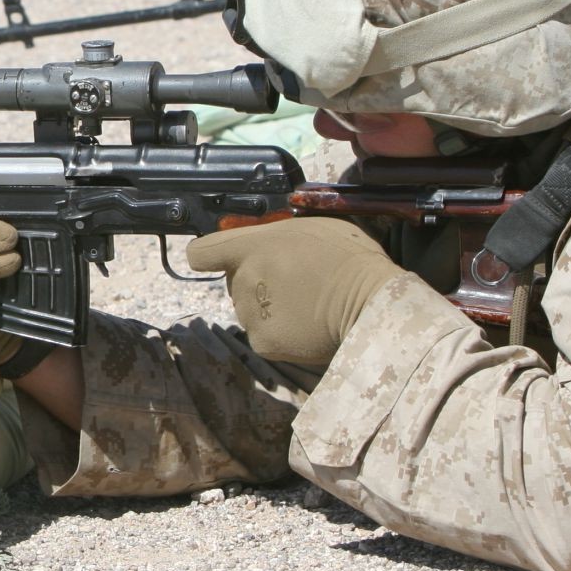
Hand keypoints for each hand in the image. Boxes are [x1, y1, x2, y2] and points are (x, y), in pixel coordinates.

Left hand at [186, 217, 403, 369]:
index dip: (209, 256)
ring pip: (249, 311)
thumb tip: (269, 244)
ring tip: (305, 306)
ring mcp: (250, 313)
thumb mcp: (310, 228)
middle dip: (256, 282)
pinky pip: (263, 336)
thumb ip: (277, 237)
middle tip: (293, 283)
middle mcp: (243, 279)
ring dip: (268, 309)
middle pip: (234, 282)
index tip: (219, 260)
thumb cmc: (348, 257)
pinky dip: (280, 334)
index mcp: (251, 246)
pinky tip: (306, 326)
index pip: (201, 253)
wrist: (369, 301)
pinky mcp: (263, 342)